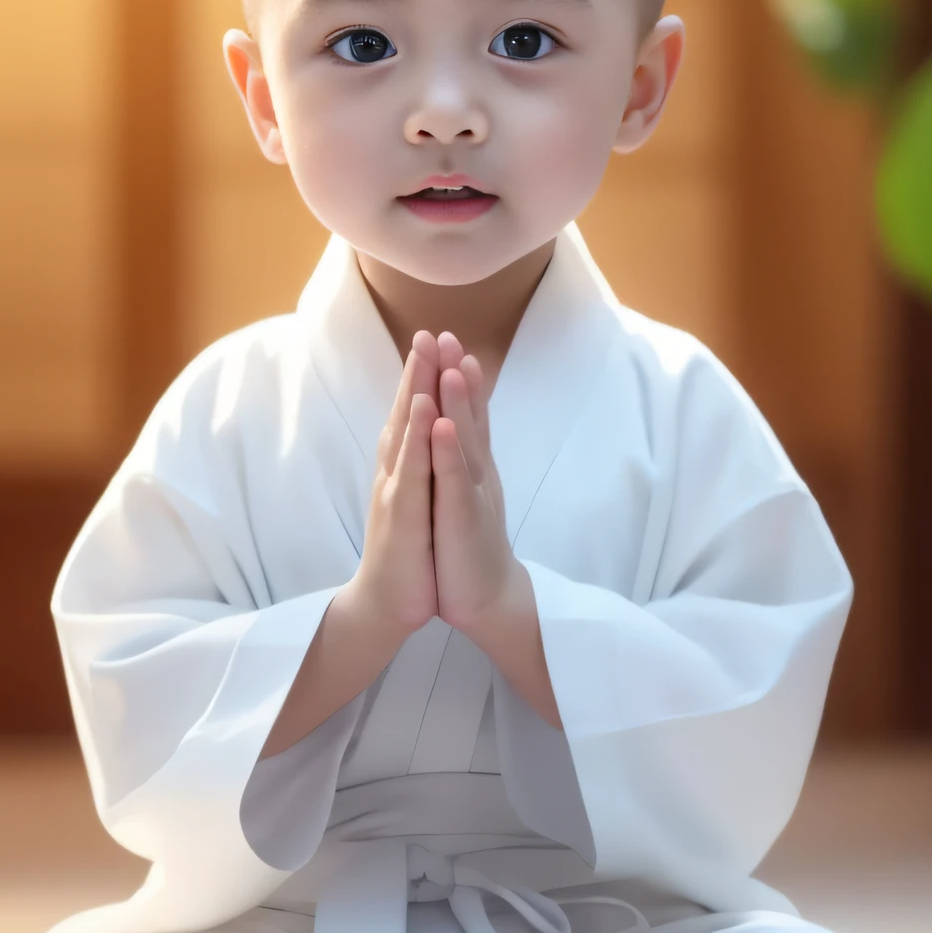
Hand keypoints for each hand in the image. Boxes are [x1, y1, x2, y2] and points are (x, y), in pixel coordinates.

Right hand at [351, 332, 439, 639]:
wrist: (388, 602)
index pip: (414, 413)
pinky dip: (420, 438)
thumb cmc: (408, 551)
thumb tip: (427, 435)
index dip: (423, 376)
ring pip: (407, 433)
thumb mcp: (418, 500)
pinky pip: (413, 469)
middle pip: (407, 412)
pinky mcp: (401, 515)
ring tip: (425, 355)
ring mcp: (395, 491)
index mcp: (403, 468)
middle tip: (427, 330)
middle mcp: (394, 472)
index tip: (436, 338)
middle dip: (417, 370)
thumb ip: (419, 465)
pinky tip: (429, 412)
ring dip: (416, 392)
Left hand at [429, 332, 516, 636]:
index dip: (456, 377)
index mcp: (469, 467)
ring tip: (453, 365)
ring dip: (459, 403)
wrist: (487, 598)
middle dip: (456, 375)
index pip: (464, 413)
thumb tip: (456, 427)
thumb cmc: (468, 544)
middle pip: (467, 415)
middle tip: (447, 334)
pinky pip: (455, 482)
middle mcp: (475, 473)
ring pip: (464, 441)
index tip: (445, 339)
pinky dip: (449, 452)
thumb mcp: (462, 494)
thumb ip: (460, 460)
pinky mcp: (464, 520)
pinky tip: (444, 426)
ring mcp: (472, 494)